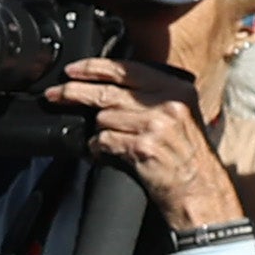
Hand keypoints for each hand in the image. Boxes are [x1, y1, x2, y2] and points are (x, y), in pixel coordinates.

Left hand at [45, 57, 244, 228]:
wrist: (199, 187)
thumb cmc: (186, 153)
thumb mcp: (179, 113)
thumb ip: (151, 95)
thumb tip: (110, 85)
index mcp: (175, 88)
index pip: (127, 70)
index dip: (94, 68)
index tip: (73, 70)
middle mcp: (166, 103)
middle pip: (108, 92)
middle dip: (74, 92)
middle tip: (55, 93)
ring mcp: (155, 125)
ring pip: (104, 118)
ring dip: (98, 130)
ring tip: (107, 140)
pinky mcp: (142, 147)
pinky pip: (105, 140)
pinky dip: (99, 148)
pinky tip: (106, 153)